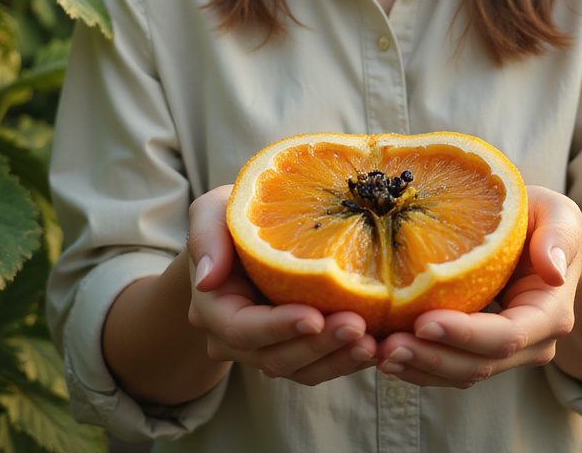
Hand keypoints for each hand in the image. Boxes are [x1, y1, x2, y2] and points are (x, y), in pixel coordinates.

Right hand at [187, 185, 377, 385]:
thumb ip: (205, 236)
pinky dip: (346, 359)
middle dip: (318, 345)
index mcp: (214, 308)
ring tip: (372, 344)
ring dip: (338, 359)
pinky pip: (320, 364)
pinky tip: (377, 346)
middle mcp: (236, 340)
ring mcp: (267, 348)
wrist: (248, 234)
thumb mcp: (211, 211)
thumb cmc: (232, 216)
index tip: (314, 316)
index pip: (242, 329)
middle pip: (275, 357)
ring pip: (301, 369)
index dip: (278, 327)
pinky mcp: (297, 347)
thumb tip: (207, 278)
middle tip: (357, 326)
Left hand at [375, 185, 581, 387]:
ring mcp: (504, 353)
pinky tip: (382, 352)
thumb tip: (552, 271)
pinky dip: (416, 364)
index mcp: (550, 313)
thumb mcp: (558, 213)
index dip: (465, 335)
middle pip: (479, 365)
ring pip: (459, 374)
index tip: (423, 321)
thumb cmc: (544, 220)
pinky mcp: (477, 350)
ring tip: (377, 352)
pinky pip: (447, 368)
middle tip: (387, 346)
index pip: (507, 336)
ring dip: (417, 368)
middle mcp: (531, 344)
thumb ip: (558, 237)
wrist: (541, 240)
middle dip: (431, 358)